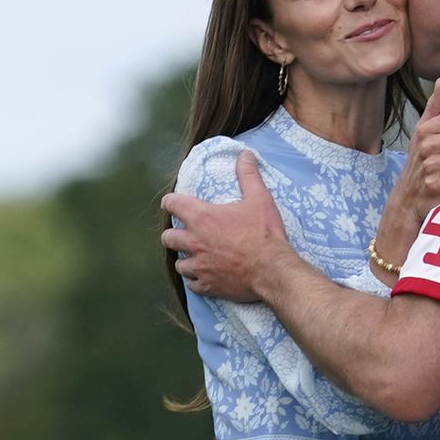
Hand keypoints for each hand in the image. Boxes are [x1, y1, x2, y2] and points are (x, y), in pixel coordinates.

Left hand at [161, 152, 294, 300]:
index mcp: (202, 218)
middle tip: (184, 233)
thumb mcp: (259, 198)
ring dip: (185, 258)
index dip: (171, 201)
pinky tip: (204, 276)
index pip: (172, 204)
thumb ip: (248, 175)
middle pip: (168, 238)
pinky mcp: (207, 285)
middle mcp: (194, 242)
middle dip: (173, 234)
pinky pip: (192, 284)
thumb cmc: (264, 233)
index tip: (173, 203)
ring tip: (194, 256)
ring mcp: (199, 266)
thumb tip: (245, 154)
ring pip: (178, 263)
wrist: (272, 270)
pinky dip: (196, 279)